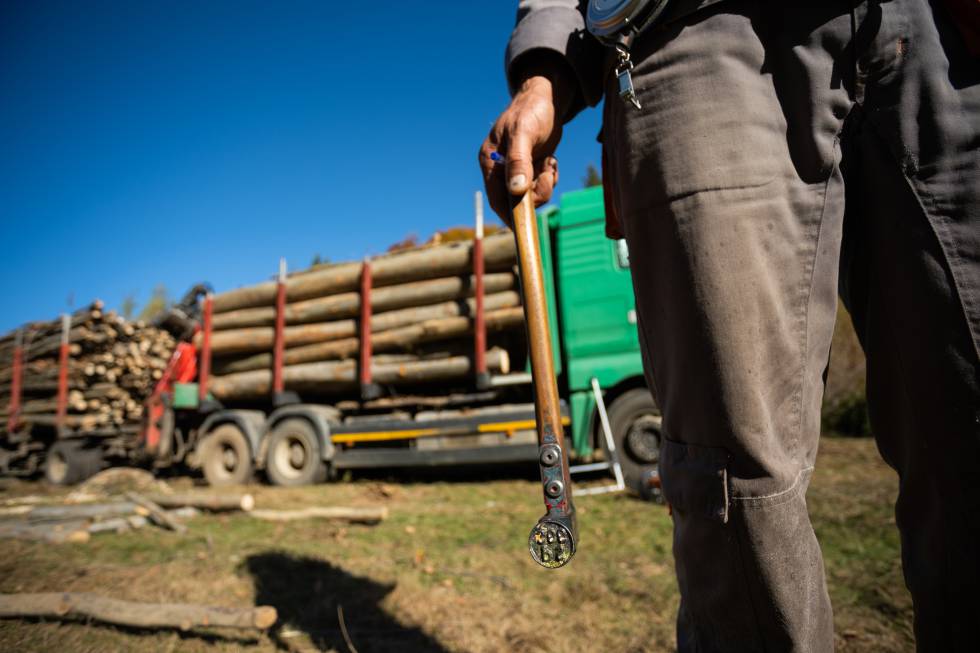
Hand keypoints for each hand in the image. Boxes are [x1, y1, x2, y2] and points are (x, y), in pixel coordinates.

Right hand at [479, 74, 566, 223]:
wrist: (547, 97)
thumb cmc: (532, 111)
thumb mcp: (524, 134)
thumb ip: (519, 162)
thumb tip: (516, 190)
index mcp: (490, 161)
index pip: (496, 198)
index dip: (510, 214)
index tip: (526, 224)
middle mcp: (500, 168)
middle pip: (515, 200)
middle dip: (534, 193)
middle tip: (548, 174)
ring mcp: (515, 169)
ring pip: (530, 194)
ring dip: (544, 184)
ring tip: (549, 162)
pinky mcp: (530, 168)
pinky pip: (539, 186)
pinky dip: (549, 178)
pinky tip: (551, 160)